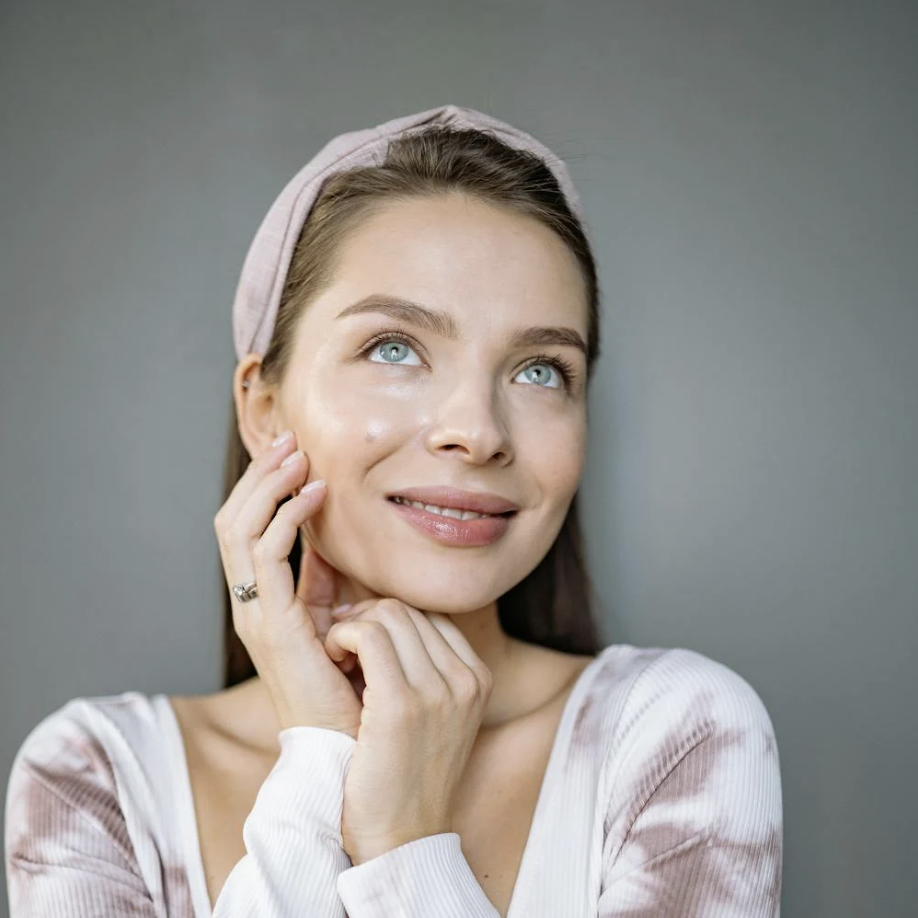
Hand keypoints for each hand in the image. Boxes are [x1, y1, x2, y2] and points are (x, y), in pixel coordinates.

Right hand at [213, 430, 363, 736]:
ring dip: (268, 486)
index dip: (265, 487)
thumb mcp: (335, 618)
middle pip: (233, 520)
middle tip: (292, 440)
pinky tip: (315, 496)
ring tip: (300, 456)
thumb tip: (329, 538)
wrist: (346, 747)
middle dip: (260, 475)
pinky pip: (265, 555)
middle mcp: (248, 604)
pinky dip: (286, 517)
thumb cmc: (348, 685)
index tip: (296, 452)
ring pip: (239, 530)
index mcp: (261, 601)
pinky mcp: (271, 625)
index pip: (245, 529)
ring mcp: (254, 614)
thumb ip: (325, 580)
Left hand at [324, 599, 493, 864]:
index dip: (390, 617)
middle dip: (366, 616)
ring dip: (351, 625)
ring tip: (335, 655)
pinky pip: (368, 636)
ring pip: (388, 614)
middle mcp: (465, 679)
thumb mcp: (439, 718)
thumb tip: (394, 624)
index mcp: (477, 679)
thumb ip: (431, 672)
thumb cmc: (407, 777)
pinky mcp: (400, 704)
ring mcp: (438, 691)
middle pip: (408, 609)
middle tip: (340, 641)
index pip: (431, 614)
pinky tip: (330, 657)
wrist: (401, 838)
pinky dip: (341, 636)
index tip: (361, 636)